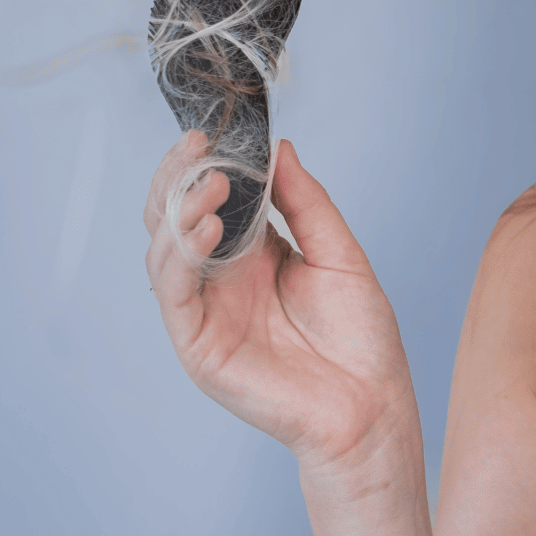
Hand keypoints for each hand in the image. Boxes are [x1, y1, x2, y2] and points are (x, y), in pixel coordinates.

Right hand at [143, 132, 413, 472]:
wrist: (372, 404)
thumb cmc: (361, 338)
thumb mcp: (339, 253)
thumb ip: (306, 203)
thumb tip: (281, 150)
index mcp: (254, 256)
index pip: (210, 201)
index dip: (206, 165)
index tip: (215, 132)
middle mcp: (222, 280)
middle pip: (174, 219)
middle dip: (180, 178)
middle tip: (200, 146)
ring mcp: (205, 312)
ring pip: (163, 251)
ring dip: (180, 211)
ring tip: (212, 184)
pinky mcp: (197, 344)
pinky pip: (174, 293)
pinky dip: (180, 257)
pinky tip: (205, 230)